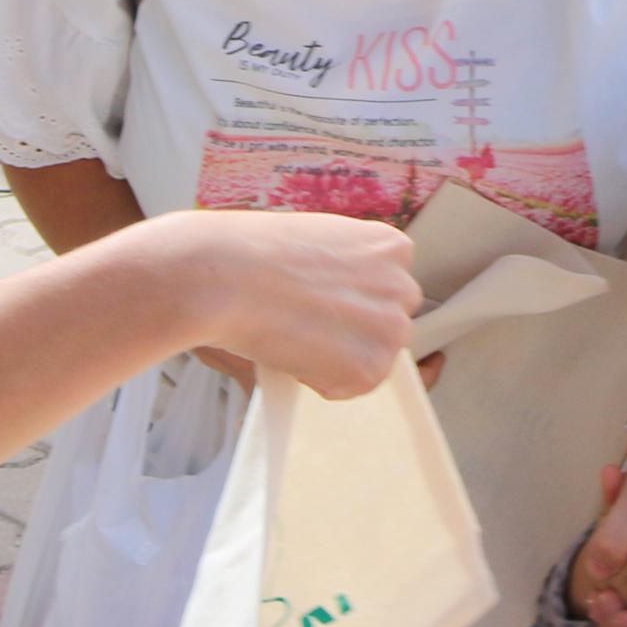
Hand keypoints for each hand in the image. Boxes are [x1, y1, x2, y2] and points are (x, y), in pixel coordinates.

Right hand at [142, 210, 419, 399]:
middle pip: (385, 324)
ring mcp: (392, 328)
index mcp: (390, 247)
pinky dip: (320, 380)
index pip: (385, 288)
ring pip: (370, 356)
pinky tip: (292, 351)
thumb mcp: (314, 241)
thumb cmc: (250, 254)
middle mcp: (402, 285)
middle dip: (350, 331)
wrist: (224, 276)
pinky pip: (350, 386)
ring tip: (292, 335)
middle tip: (304, 325)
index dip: (349, 300)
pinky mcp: (372, 367)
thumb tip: (340, 299)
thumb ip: (342, 267)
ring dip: (335, 357)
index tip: (322, 304)